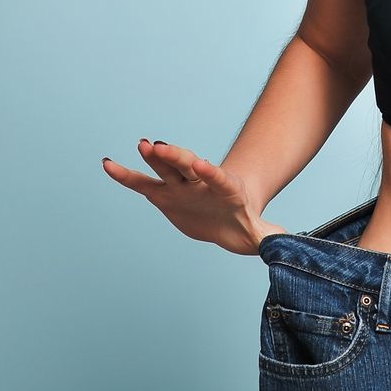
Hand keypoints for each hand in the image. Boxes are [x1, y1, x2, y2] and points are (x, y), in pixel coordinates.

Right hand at [101, 138, 287, 255]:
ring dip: (153, 158)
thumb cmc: (244, 223)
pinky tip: (108, 164)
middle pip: (189, 165)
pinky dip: (126, 175)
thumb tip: (282, 245)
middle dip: (176, 157)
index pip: (219, 179)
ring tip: (139, 145)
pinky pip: (142, 184)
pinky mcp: (164, 194)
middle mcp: (201, 182)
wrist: (229, 213)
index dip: (212, 173)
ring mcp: (182, 185)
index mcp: (226, 189)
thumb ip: (267, 237)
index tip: (204, 165)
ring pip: (166, 169)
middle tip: (160, 146)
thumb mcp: (257, 234)